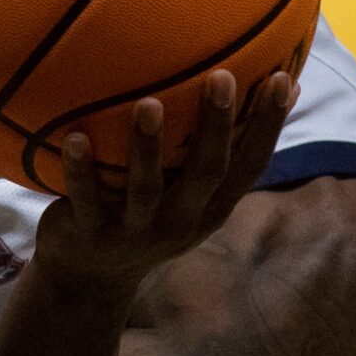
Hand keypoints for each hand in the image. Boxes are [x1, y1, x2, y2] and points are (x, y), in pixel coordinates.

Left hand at [34, 76, 296, 301]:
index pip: (250, 166)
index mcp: (210, 208)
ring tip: (148, 103)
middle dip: (216, 126)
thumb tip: (274, 86)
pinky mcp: (92, 233)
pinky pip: (86, 198)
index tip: (281, 79)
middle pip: (206, 173)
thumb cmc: (148, 214)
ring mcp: (136, 230)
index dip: (268, 126)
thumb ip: (216, 148)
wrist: (90, 279)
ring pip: (146, 188)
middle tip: (221, 76)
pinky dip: (80, 170)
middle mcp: (180, 221)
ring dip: (148, 147)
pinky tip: (74, 137)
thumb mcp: (189, 192)